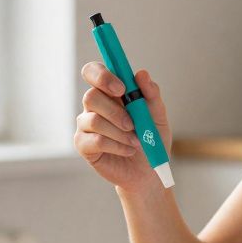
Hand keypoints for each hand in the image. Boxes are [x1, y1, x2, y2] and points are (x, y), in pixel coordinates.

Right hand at [74, 63, 172, 192]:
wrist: (148, 171)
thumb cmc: (151, 139)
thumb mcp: (158, 116)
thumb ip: (151, 94)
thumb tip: (141, 74)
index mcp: (110, 92)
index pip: (94, 72)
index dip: (102, 75)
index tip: (122, 89)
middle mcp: (94, 106)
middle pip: (90, 96)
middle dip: (114, 111)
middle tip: (132, 124)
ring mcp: (86, 125)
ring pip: (94, 120)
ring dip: (120, 132)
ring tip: (136, 142)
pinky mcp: (83, 145)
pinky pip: (95, 140)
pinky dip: (117, 146)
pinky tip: (128, 150)